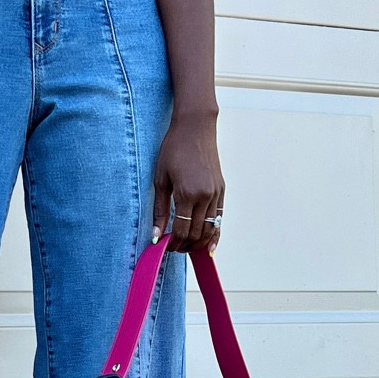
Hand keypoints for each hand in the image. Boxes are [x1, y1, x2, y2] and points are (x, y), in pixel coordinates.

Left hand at [152, 109, 222, 252]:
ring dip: (199, 243)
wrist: (195, 128)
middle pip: (196, 233)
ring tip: (187, 247)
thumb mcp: (160, 179)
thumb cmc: (173, 150)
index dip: (173, 243)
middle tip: (174, 249)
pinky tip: (209, 246)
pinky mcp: (221, 190)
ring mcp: (216, 194)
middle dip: (185, 245)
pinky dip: (215, 234)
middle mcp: (205, 196)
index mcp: (187, 193)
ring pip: (210, 229)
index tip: (165, 246)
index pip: (181, 229)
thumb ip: (159, 209)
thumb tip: (157, 234)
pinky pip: (219, 218)